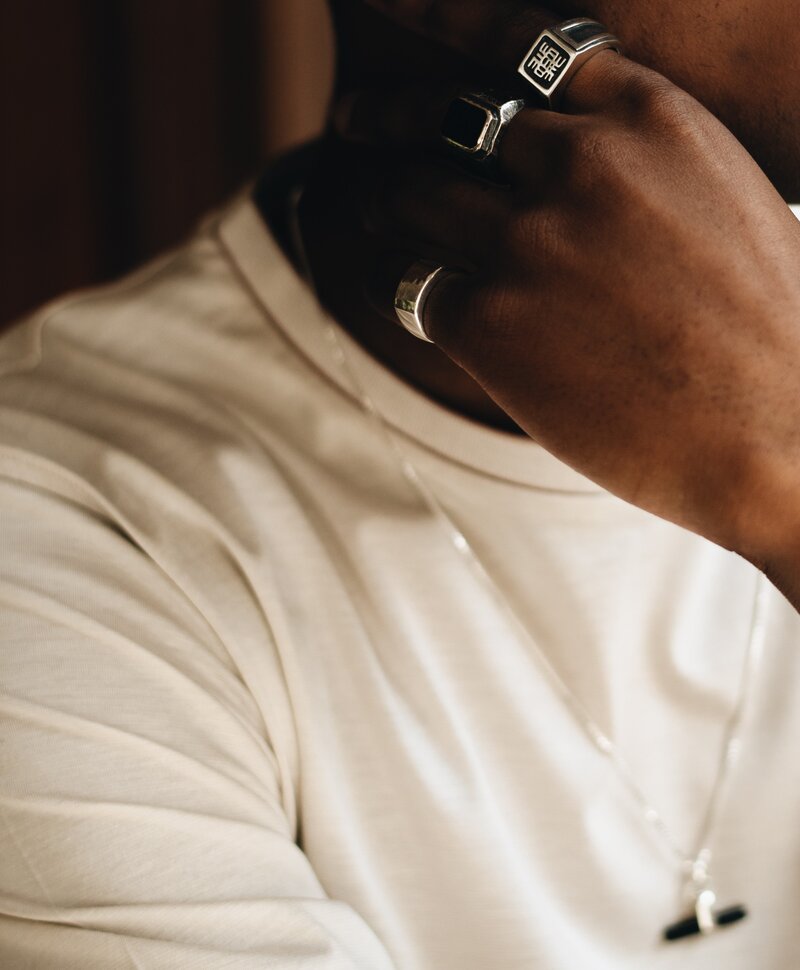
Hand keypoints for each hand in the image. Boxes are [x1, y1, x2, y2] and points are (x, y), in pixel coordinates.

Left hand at [334, 0, 799, 579]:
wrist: (779, 436)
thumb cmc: (768, 333)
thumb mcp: (724, 203)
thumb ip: (644, 165)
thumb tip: (570, 159)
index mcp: (652, 119)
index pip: (531, 43)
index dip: (456, 28)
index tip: (407, 24)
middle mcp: (584, 165)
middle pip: (458, 115)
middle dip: (396, 113)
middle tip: (355, 116)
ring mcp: (532, 243)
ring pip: (418, 195)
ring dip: (383, 200)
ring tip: (367, 208)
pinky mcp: (493, 325)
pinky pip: (413, 286)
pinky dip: (395, 284)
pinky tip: (392, 287)